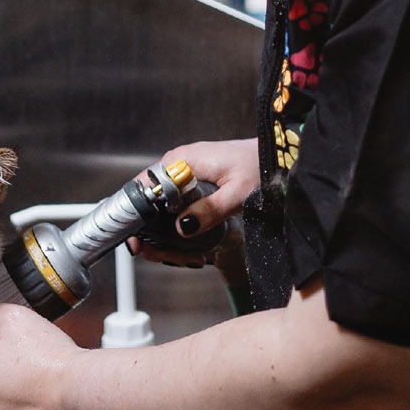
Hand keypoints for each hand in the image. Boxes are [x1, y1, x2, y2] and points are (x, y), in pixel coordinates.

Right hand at [133, 138, 259, 263]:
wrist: (274, 153)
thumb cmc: (259, 164)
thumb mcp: (237, 193)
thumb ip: (210, 211)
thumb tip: (182, 227)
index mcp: (181, 161)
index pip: (142, 187)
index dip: (135, 216)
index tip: (139, 242)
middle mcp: (178, 163)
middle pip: (148, 201)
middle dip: (152, 232)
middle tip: (163, 256)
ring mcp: (184, 171)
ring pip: (160, 206)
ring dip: (165, 233)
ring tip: (183, 256)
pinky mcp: (193, 179)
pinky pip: (174, 203)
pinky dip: (177, 224)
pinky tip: (189, 242)